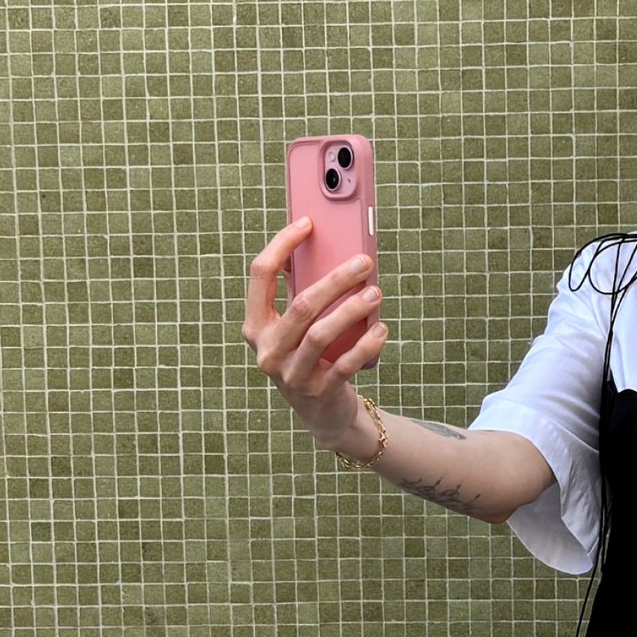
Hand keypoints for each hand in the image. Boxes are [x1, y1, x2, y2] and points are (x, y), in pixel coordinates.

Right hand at [242, 220, 387, 448]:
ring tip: (375, 293)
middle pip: (300, 306)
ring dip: (352, 311)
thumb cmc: (312, 356)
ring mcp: (290, 374)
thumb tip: (326, 248)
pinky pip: (344, 365)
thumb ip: (303, 294)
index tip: (308, 223)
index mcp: (256, 326)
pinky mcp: (317, 393)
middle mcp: (267, 351)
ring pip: (320, 335)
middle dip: (335, 281)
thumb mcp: (298, 327)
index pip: (260, 276)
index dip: (282, 245)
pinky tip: (381, 329)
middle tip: (364, 262)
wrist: (323, 414)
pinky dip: (365, 345)